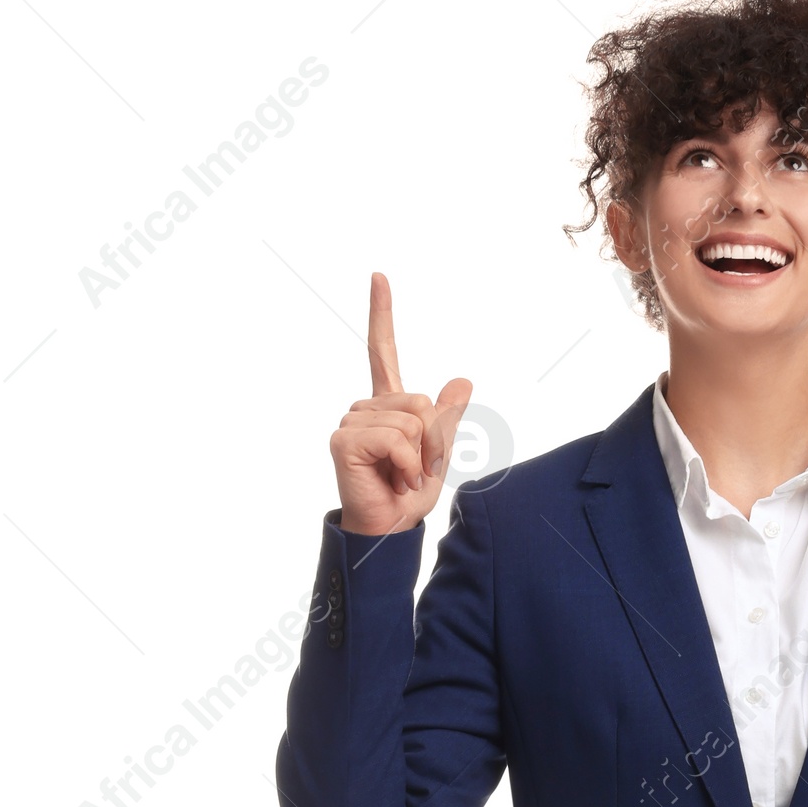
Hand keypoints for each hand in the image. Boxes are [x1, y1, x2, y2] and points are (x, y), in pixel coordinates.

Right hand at [330, 273, 473, 535]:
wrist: (389, 530)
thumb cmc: (407, 495)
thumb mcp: (439, 453)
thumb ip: (447, 418)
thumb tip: (462, 380)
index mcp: (388, 406)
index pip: (382, 350)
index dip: (381, 314)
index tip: (378, 277)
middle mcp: (366, 408)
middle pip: (419, 401)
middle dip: (432, 441)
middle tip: (415, 470)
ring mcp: (352, 422)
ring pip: (411, 421)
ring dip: (419, 457)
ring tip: (401, 476)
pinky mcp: (345, 439)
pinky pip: (395, 439)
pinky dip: (405, 465)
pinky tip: (392, 480)